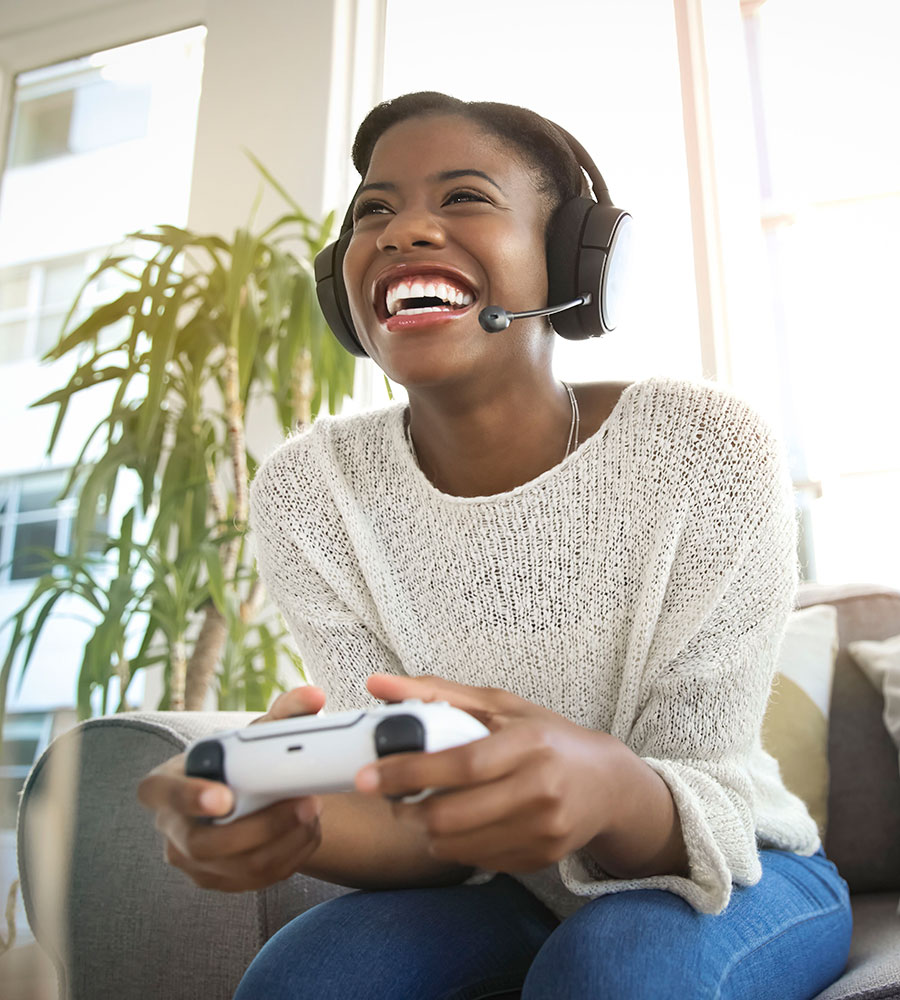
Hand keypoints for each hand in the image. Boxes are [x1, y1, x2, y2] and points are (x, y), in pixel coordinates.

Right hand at [137, 686, 326, 891]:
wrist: (242, 791)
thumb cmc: (240, 758)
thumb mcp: (253, 731)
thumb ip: (284, 711)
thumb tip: (314, 696)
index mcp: (163, 786)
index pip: (163, 793)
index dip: (188, 798)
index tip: (225, 797)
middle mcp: (172, 829)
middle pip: (205, 844)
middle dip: (260, 827)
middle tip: (302, 802)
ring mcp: (194, 862)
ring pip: (238, 867)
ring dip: (284, 841)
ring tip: (314, 811)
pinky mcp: (222, 881)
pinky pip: (257, 880)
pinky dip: (290, 857)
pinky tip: (310, 830)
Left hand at [354, 674, 627, 873]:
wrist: (607, 784)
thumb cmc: (546, 737)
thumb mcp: (499, 706)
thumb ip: (437, 693)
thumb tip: (377, 682)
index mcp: (530, 744)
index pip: (461, 764)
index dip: (409, 772)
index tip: (370, 775)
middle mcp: (541, 790)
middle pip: (454, 814)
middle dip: (407, 810)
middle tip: (388, 799)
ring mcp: (543, 830)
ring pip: (459, 846)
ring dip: (425, 831)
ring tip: (419, 810)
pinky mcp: (541, 858)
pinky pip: (479, 861)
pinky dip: (454, 846)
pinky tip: (455, 825)